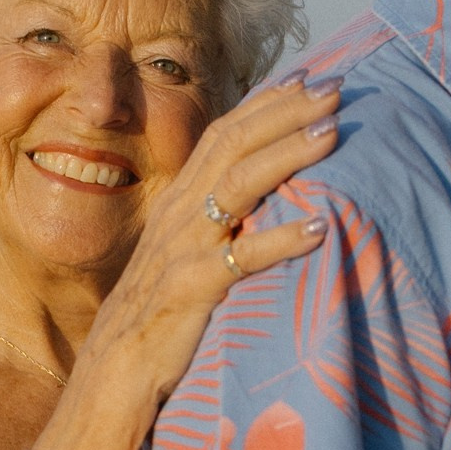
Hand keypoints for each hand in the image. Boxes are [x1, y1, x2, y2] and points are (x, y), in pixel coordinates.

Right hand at [77, 75, 338, 416]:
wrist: (113, 372)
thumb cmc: (157, 317)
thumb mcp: (184, 256)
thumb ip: (216, 222)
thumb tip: (263, 199)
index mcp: (179, 201)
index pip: (223, 134)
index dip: (265, 103)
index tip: (309, 77)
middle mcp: (179, 214)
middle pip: (234, 144)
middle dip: (286, 112)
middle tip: (337, 88)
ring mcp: (182, 248)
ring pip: (238, 185)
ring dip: (288, 154)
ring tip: (333, 134)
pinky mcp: (191, 289)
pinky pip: (240, 258)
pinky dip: (282, 240)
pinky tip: (322, 228)